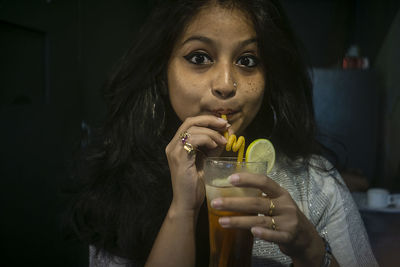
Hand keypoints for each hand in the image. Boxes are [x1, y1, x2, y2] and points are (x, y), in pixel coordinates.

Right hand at [165, 115, 228, 213]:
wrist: (187, 202)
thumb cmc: (196, 184)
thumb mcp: (206, 160)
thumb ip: (212, 147)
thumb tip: (224, 134)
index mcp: (178, 144)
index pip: (191, 122)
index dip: (208, 119)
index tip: (224, 124)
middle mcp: (173, 145)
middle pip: (190, 121)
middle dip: (210, 120)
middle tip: (225, 125)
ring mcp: (174, 151)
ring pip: (193, 128)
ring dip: (212, 132)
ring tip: (223, 141)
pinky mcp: (179, 158)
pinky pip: (194, 140)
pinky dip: (207, 139)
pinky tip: (215, 146)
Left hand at [210, 172, 324, 265]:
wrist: (306, 237)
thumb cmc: (285, 216)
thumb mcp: (278, 202)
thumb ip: (262, 196)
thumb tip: (233, 189)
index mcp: (281, 193)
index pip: (264, 181)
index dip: (248, 179)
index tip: (230, 179)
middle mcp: (285, 205)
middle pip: (257, 202)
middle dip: (234, 202)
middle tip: (215, 203)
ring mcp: (288, 221)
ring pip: (261, 220)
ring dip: (239, 221)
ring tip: (222, 221)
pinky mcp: (288, 236)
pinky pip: (274, 235)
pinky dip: (263, 234)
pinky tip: (251, 232)